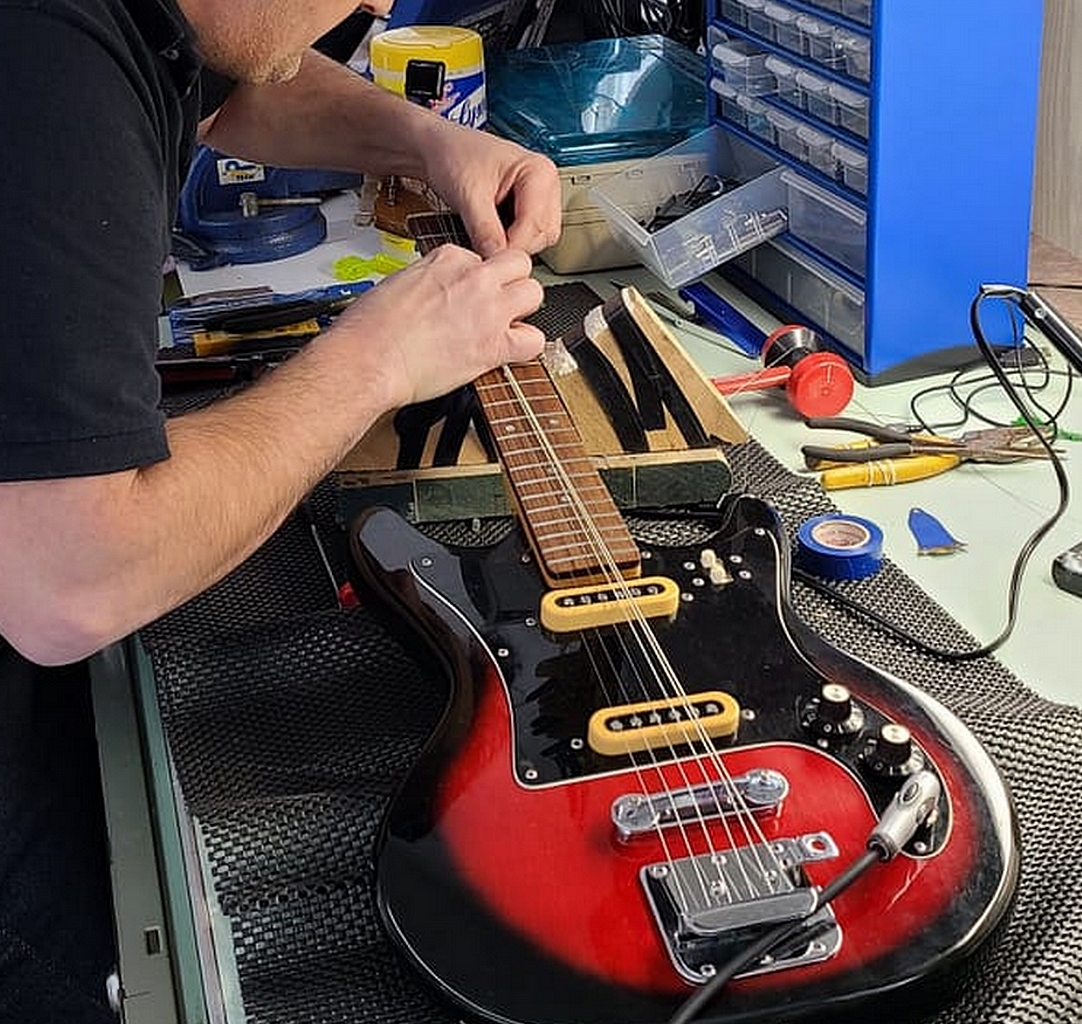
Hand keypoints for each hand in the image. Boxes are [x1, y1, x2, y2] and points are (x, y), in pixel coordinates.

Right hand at [321, 243, 544, 408]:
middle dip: (510, 283)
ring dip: (523, 310)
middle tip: (497, 304)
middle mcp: (473, 278)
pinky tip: (510, 351)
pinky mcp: (493, 345)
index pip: (481, 258)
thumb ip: (431, 280)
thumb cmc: (372, 328)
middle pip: (518, 265)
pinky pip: (534, 340)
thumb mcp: (400, 281)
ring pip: (533, 293)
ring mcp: (488, 310)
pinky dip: (526, 347)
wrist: (369, 359)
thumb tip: (441, 291)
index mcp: (448, 257)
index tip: (467, 297)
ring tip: (505, 325)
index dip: (477, 280)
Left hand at [422, 121, 561, 257]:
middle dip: (514, 247)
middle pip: (542, 235)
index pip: (535, 225)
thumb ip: (484, 230)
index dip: (511, 247)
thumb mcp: (468, 195)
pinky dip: (510, 241)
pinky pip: (529, 236)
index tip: (488, 260)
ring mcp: (540, 197)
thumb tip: (495, 258)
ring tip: (485, 239)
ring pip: (539, 239)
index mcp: (538, 172)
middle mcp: (546, 184)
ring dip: (513, 246)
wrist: (441, 149)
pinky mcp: (529, 209)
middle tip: (484, 250)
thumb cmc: (454, 155)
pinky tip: (491, 235)